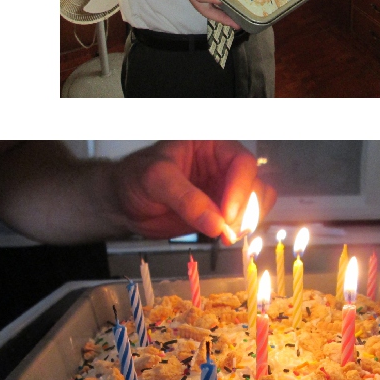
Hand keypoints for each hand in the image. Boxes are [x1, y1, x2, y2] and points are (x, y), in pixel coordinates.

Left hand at [113, 141, 276, 243]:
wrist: (124, 201)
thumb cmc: (135, 177)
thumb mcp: (155, 180)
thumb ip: (185, 198)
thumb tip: (215, 222)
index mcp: (210, 144)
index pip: (240, 162)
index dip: (240, 188)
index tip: (227, 215)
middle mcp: (221, 164)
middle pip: (254, 183)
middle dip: (245, 209)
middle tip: (227, 230)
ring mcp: (223, 188)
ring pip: (256, 201)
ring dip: (247, 220)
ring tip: (225, 234)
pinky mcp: (221, 210)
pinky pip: (245, 218)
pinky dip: (241, 228)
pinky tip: (224, 235)